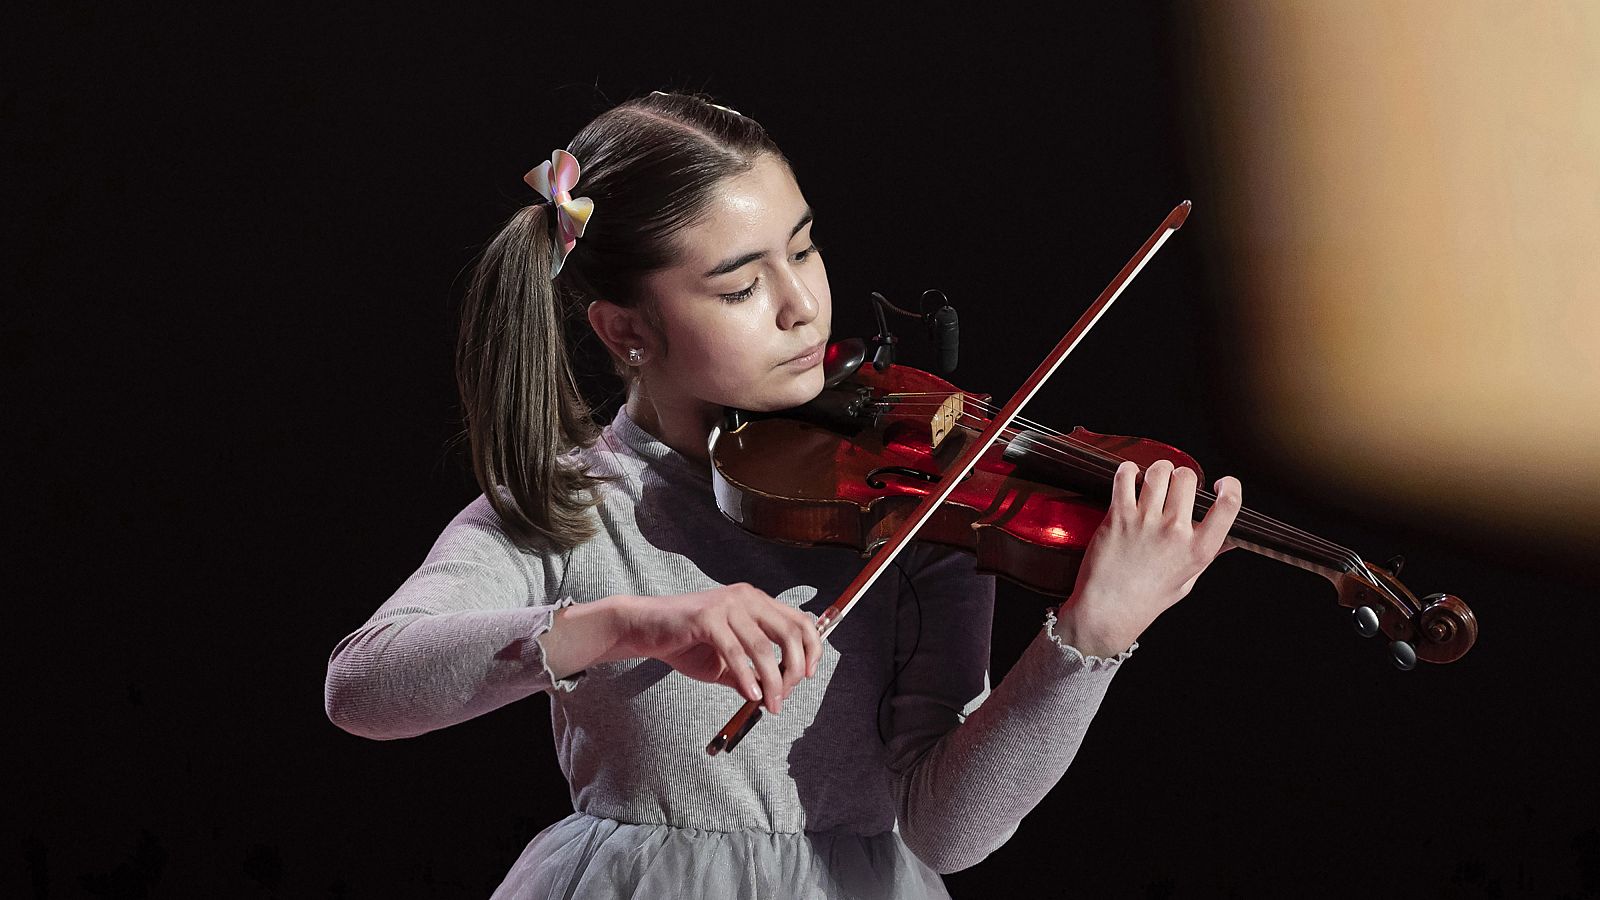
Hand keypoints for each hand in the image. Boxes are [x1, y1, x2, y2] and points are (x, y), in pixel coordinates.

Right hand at [614, 584, 821, 714]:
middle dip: (794, 669)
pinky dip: (746, 677)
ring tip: (771, 704)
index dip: (812, 648)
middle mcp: (746, 597)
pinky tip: (751, 694)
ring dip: (771, 681)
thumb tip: (774, 694)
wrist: (644, 629)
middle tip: (786, 696)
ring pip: (762, 647)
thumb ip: (750, 672)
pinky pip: (735, 652)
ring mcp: (726, 604)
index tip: (810, 675)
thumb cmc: (685, 643)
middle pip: (788, 632)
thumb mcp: (725, 661)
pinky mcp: (706, 616)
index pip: (799, 621)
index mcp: (755, 602)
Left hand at [1055, 459, 1241, 656]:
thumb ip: (1208, 554)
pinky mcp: (1118, 517)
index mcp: (1198, 550)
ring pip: (1158, 471)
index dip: (1231, 486)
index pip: (1228, 506)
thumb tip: (1232, 540)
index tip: (1221, 484)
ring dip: (1157, 470)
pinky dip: (1128, 470)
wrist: (1108, 610)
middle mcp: (1175, 532)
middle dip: (1182, 475)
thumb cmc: (1146, 599)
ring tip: (1153, 479)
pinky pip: (1125, 477)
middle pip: (1187, 478)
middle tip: (1175, 485)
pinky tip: (1130, 478)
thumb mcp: (1187, 581)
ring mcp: (1146, 522)